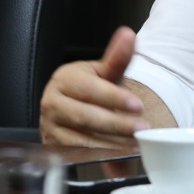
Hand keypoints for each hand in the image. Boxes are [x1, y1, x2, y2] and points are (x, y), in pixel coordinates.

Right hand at [39, 28, 151, 148]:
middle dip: (116, 124)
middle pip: (85, 116)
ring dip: (112, 145)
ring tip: (136, 145)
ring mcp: (51, 127)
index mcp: (64, 80)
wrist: (74, 107)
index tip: (137, 105)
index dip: (113, 98)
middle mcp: (52, 103)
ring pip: (82, 139)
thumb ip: (118, 57)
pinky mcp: (54, 148)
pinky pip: (78, 155)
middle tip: (142, 128)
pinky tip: (120, 158)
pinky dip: (100, 158)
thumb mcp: (104, 73)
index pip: (89, 88)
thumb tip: (128, 35)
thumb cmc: (91, 89)